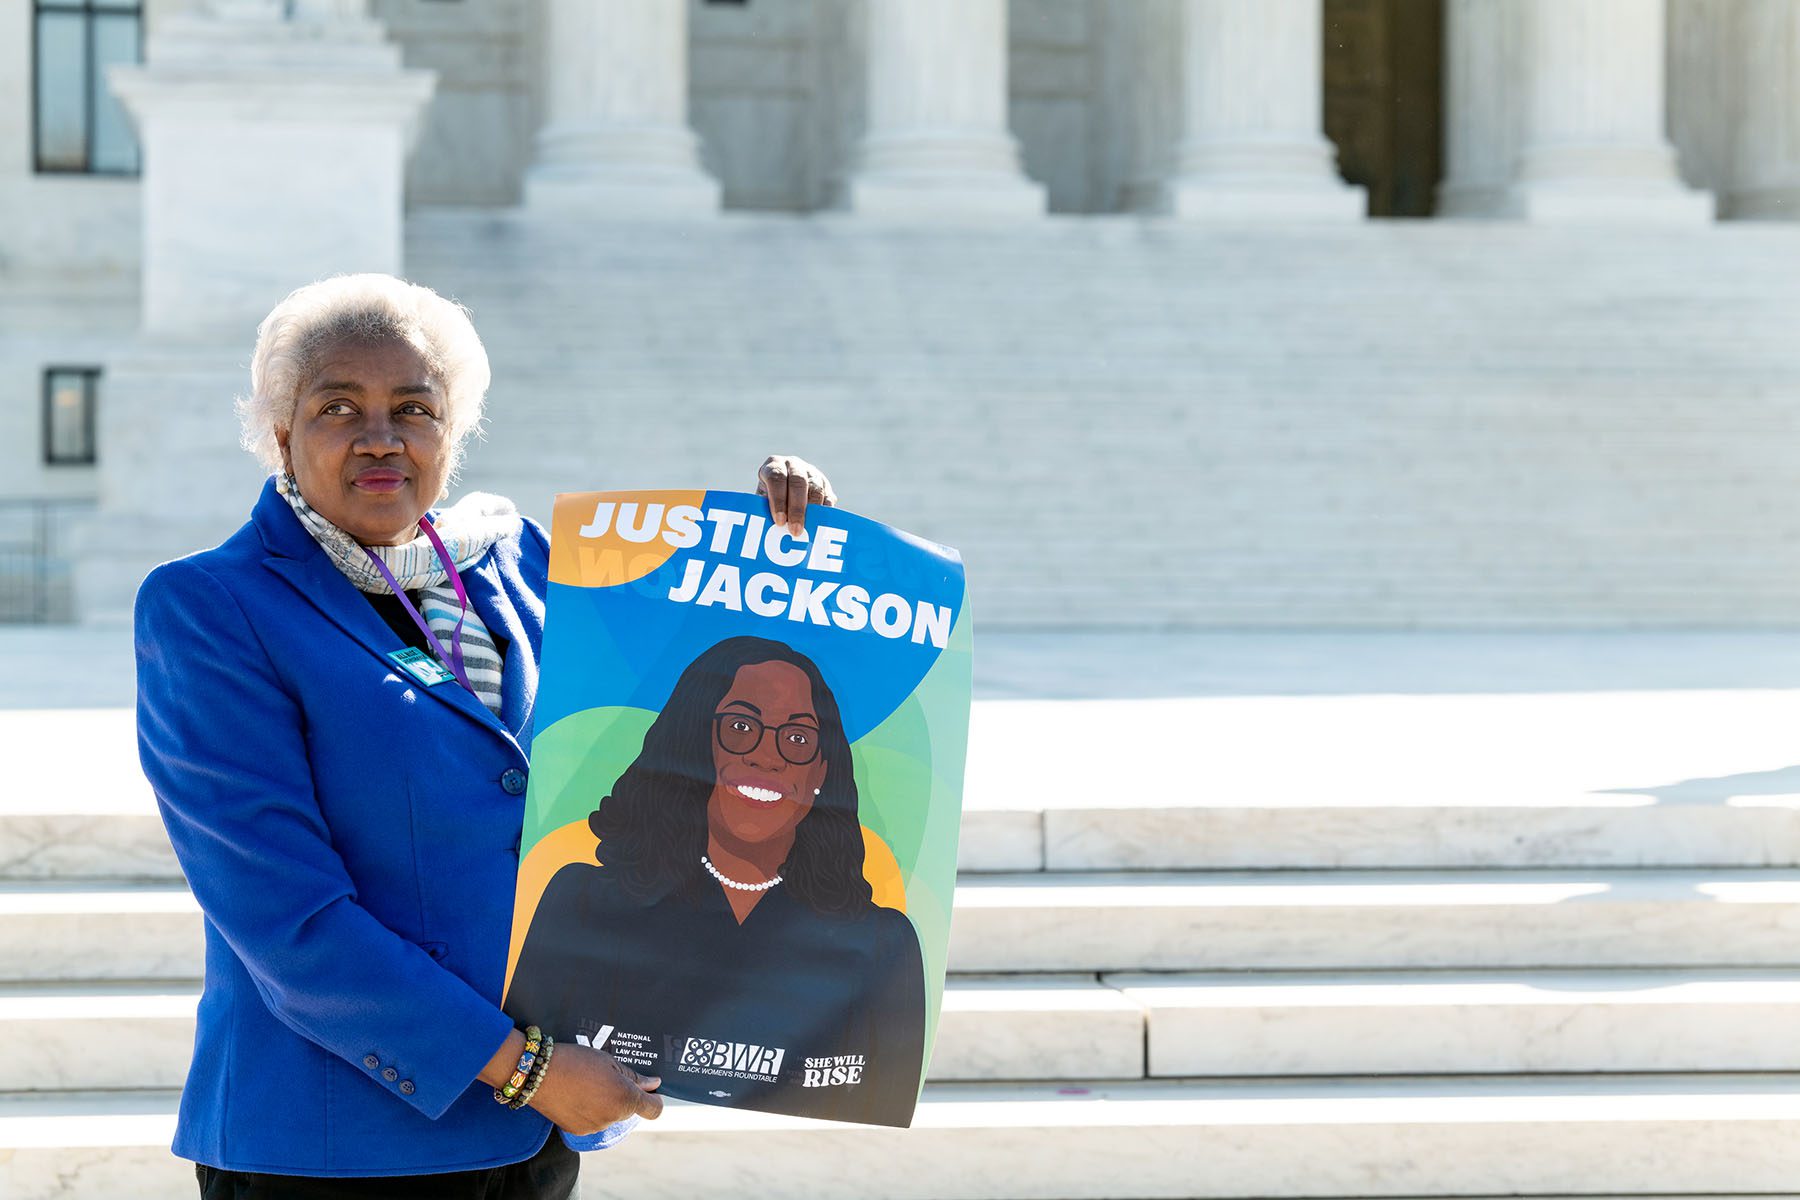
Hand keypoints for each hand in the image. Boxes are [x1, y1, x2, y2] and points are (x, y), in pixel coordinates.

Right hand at [527, 1041, 662, 1133]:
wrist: (538, 1074)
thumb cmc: (576, 1061)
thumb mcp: (610, 1062)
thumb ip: (634, 1077)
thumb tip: (654, 1084)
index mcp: (625, 1099)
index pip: (654, 1110)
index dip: (655, 1100)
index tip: (651, 1090)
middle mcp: (612, 1118)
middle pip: (629, 1110)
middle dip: (624, 1096)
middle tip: (607, 1077)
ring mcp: (595, 1127)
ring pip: (610, 1116)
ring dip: (606, 1104)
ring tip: (588, 1084)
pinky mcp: (578, 1132)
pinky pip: (593, 1122)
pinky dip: (590, 1111)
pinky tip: (577, 1095)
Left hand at [756, 455, 836, 536]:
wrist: (783, 492)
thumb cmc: (768, 500)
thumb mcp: (762, 501)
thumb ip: (765, 511)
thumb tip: (770, 528)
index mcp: (774, 465)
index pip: (776, 478)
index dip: (778, 499)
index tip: (779, 521)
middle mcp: (794, 465)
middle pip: (798, 482)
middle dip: (797, 508)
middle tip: (795, 530)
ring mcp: (811, 473)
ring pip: (816, 489)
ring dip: (812, 512)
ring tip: (808, 530)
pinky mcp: (825, 485)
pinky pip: (828, 497)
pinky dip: (825, 512)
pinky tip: (820, 524)